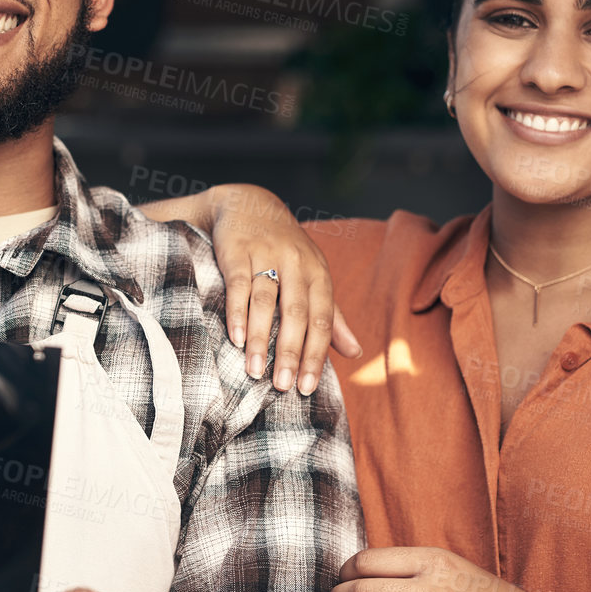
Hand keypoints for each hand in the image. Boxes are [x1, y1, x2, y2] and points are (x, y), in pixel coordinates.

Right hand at [207, 185, 360, 395]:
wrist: (249, 203)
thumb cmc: (285, 250)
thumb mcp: (313, 277)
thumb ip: (331, 316)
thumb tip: (356, 353)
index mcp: (318, 274)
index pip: (322, 320)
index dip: (316, 355)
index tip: (307, 387)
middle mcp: (296, 263)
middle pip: (297, 314)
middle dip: (290, 352)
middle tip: (283, 387)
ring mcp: (267, 255)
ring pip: (266, 302)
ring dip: (260, 338)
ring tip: (255, 371)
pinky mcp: (238, 250)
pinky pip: (239, 284)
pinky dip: (237, 312)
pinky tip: (234, 337)